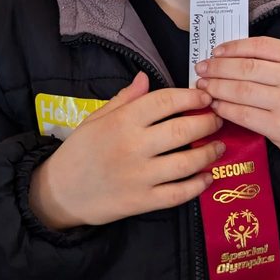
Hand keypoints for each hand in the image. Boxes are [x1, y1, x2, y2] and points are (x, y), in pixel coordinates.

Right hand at [29, 72, 224, 228]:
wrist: (60, 192)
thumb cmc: (80, 151)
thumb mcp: (96, 118)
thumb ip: (124, 99)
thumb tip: (145, 77)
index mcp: (122, 121)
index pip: (164, 102)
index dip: (191, 98)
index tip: (205, 98)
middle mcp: (132, 147)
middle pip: (182, 131)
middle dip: (208, 123)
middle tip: (218, 120)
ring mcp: (139, 177)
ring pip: (186, 163)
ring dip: (209, 153)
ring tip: (219, 147)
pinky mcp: (142, 202)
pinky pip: (177, 194)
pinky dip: (197, 185)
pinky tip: (207, 177)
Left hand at [195, 37, 279, 160]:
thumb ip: (273, 60)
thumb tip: (228, 56)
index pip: (258, 46)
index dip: (232, 47)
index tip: (215, 52)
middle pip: (245, 68)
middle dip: (217, 68)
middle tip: (201, 69)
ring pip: (240, 90)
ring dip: (216, 88)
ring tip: (204, 87)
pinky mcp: (279, 126)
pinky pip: (243, 114)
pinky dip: (225, 108)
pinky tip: (215, 105)